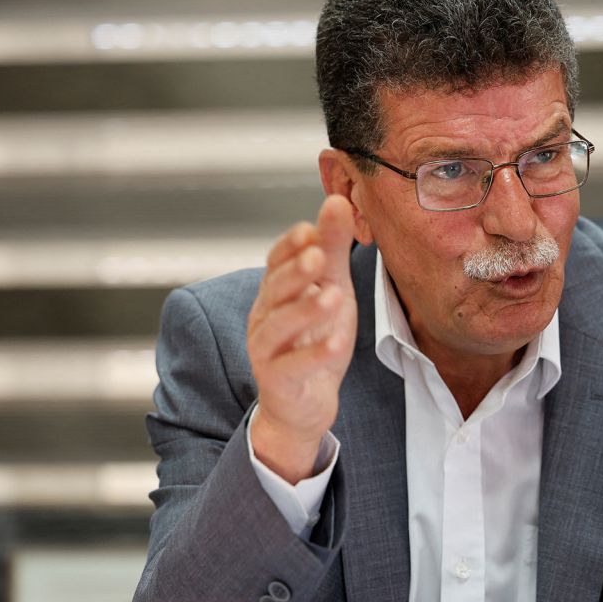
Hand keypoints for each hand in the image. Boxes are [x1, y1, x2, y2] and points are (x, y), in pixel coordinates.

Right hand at [247, 195, 356, 481]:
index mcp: (276, 291)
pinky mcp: (278, 381)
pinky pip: (293, 367)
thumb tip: (337, 200)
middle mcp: (264, 317)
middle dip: (295, 271)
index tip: (312, 228)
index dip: (291, 245)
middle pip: (274, 290)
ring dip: (305, 310)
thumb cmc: (315, 339)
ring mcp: (267, 350)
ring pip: (279, 327)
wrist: (306, 401)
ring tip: (332, 296)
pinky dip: (314, 354)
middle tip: (318, 254)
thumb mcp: (330, 288)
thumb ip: (332, 248)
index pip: (276, 261)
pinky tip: (337, 343)